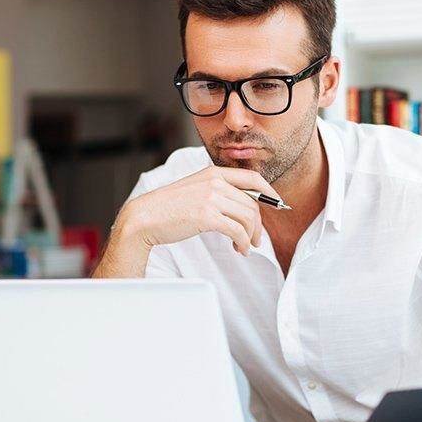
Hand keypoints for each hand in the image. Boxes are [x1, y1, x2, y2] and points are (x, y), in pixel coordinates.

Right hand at [118, 166, 279, 255]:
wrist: (145, 217)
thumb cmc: (168, 208)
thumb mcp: (195, 190)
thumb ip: (217, 191)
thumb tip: (243, 205)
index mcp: (213, 172)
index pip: (253, 178)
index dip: (269, 192)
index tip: (277, 204)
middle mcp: (214, 182)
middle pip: (252, 203)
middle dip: (258, 225)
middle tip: (255, 239)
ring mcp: (211, 198)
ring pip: (248, 218)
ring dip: (251, 236)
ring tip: (245, 246)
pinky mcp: (207, 216)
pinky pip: (237, 230)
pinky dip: (242, 243)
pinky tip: (238, 249)